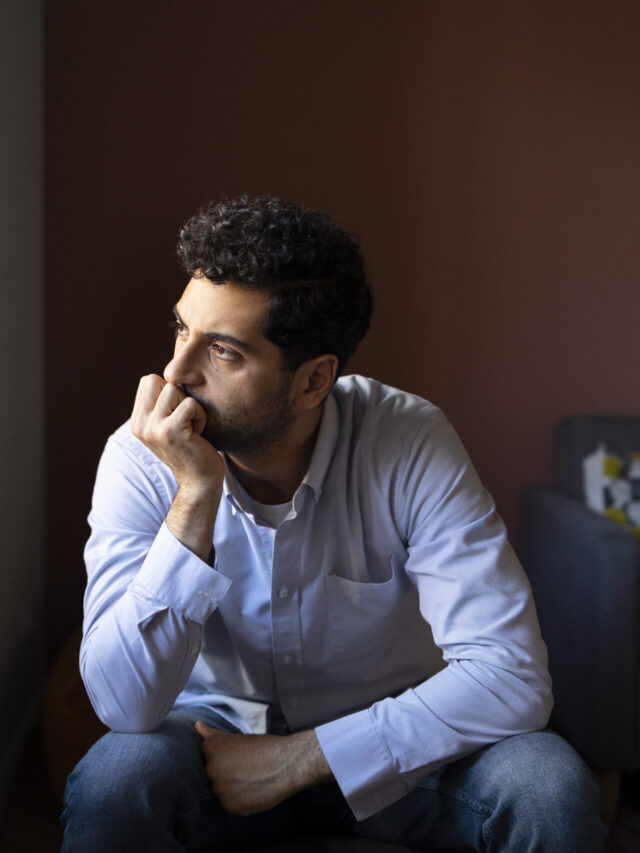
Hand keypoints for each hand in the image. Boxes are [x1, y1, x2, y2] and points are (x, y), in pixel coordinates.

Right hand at [131, 374, 222, 491]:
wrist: (200, 481)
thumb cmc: (192, 448)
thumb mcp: (169, 426)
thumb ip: (162, 405)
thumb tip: (170, 373)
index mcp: (137, 422)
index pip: (148, 381)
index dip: (169, 391)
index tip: (177, 415)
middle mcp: (140, 425)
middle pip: (156, 380)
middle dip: (176, 394)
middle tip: (185, 418)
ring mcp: (153, 428)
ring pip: (172, 389)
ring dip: (190, 406)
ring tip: (191, 426)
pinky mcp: (170, 431)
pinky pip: (190, 404)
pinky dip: (200, 416)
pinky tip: (198, 434)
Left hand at [194, 722, 331, 815]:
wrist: (287, 763)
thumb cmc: (263, 747)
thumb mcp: (236, 737)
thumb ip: (212, 734)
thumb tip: (196, 725)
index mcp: (211, 749)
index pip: (207, 754)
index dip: (225, 755)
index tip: (239, 755)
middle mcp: (212, 769)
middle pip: (213, 773)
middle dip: (226, 771)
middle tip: (247, 766)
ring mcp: (220, 789)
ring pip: (221, 789)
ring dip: (232, 786)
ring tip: (251, 777)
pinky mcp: (230, 806)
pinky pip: (230, 804)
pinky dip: (240, 799)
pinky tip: (253, 789)